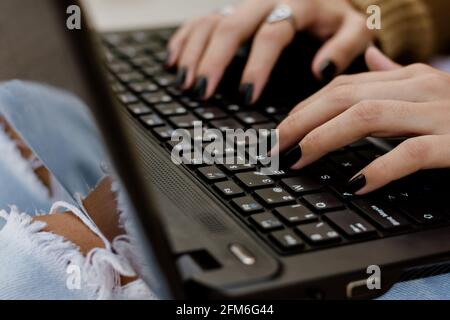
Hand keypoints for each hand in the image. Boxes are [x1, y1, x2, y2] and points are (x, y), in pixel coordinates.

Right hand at [167, 0, 372, 102]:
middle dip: (214, 60)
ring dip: (193, 52)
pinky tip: (174, 60)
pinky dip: (184, 40)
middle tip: (202, 90)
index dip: (257, 65)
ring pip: (211, 21)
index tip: (247, 95)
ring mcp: (244, 2)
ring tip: (185, 82)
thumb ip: (345, 47)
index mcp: (297, 3)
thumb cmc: (338, 18)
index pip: (271, 33)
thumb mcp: (355, 29)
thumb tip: (322, 70)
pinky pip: (201, 19)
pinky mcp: (231, 8)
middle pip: (231, 25)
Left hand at [277, 47, 449, 193]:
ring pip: (367, 116)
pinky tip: (355, 184)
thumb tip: (369, 58)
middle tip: (275, 148)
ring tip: (297, 160)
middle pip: (344, 97)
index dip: (305, 109)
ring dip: (323, 138)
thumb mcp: (431, 90)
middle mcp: (420, 88)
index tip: (281, 131)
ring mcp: (439, 113)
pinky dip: (380, 168)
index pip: (343, 87)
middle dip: (301, 122)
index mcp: (410, 78)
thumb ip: (396, 78)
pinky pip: (411, 153)